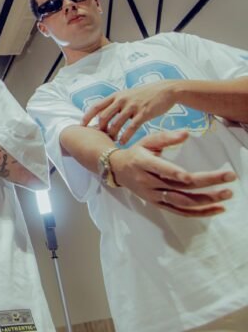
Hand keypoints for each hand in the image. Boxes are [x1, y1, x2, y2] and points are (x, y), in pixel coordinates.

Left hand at [82, 81, 178, 144]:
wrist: (166, 90)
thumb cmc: (145, 95)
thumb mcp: (127, 95)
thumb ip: (116, 104)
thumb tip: (103, 117)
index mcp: (116, 96)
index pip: (97, 106)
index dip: (87, 117)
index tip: (81, 126)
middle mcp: (122, 100)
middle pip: (104, 116)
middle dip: (100, 129)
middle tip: (100, 137)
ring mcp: (132, 106)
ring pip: (116, 123)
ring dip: (112, 134)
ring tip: (112, 141)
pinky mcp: (144, 113)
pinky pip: (131, 127)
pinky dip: (126, 136)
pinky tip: (123, 142)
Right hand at [111, 131, 234, 216]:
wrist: (117, 170)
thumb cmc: (136, 153)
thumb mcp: (146, 141)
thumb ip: (166, 137)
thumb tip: (186, 134)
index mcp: (144, 163)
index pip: (162, 170)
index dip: (176, 174)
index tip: (192, 176)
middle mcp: (149, 182)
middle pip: (180, 186)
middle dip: (206, 182)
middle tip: (229, 176)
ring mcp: (154, 196)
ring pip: (183, 202)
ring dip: (206, 200)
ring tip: (227, 194)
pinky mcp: (158, 204)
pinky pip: (181, 211)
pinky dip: (200, 213)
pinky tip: (217, 209)